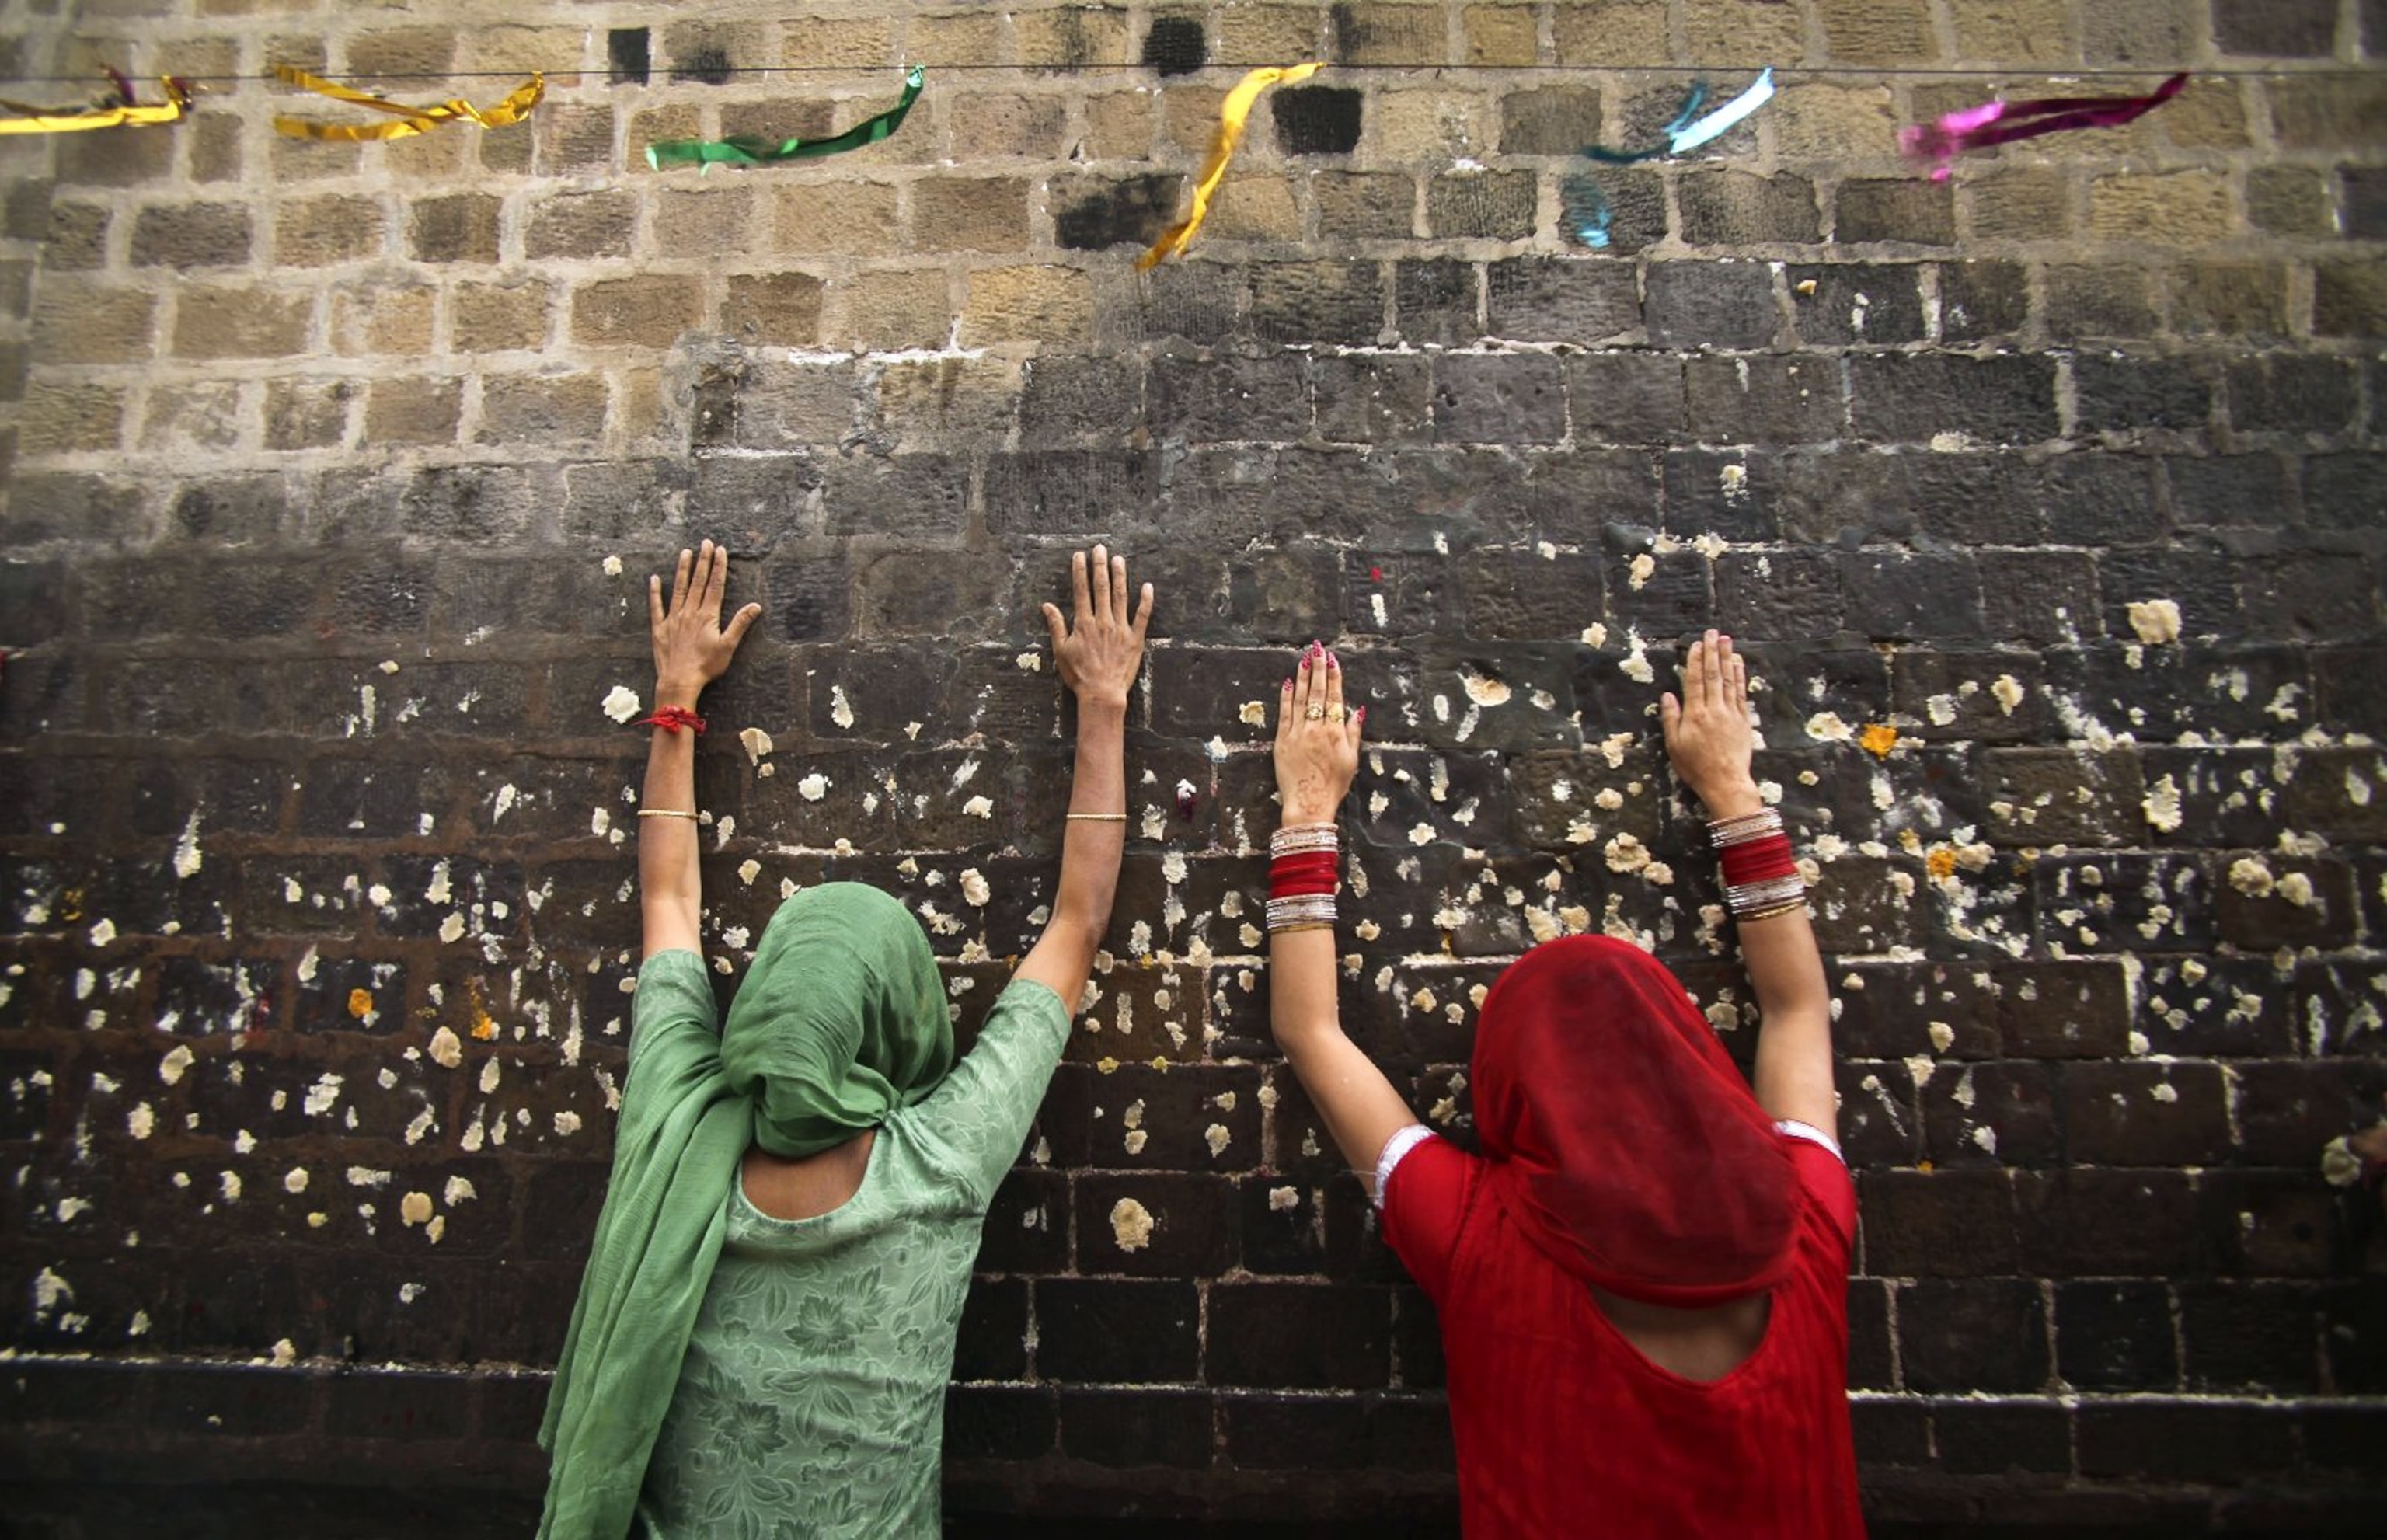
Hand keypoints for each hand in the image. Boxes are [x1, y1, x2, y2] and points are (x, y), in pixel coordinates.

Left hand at [650, 540, 760, 704]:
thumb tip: (755, 606)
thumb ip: (740, 623)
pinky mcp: (659, 628)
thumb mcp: (728, 646)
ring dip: (682, 570)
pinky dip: (655, 592)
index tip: (720, 550)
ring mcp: (673, 618)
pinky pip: (656, 606)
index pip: (715, 586)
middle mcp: (689, 612)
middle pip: (698, 582)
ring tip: (685, 552)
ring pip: (679, 588)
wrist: (679, 680)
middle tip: (705, 542)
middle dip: (703, 561)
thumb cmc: (706, 666)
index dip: (718, 567)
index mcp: (707, 616)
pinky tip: (655, 578)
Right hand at [1041, 544, 1151, 709]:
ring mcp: (1120, 629)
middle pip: (1101, 587)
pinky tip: (1147, 586)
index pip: (1081, 591)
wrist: (1101, 693)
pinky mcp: (1135, 639)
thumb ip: (1056, 626)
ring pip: (1120, 596)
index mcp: (1084, 623)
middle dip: (1100, 566)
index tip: (1080, 556)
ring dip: (1119, 576)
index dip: (1080, 571)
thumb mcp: (1060, 651)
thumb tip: (1046, 606)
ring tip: (1118, 559)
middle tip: (1100, 548)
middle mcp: (1102, 621)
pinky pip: (1142, 616)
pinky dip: (1146, 600)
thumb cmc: (1079, 675)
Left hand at [1274, 642, 1361, 824]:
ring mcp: (1298, 733)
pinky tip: (1287, 683)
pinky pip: (1284, 714)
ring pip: (1300, 699)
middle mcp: (1317, 729)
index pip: (1334, 697)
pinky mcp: (1282, 741)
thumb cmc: (1334, 785)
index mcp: (1336, 732)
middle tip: (1317, 649)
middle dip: (1317, 668)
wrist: (1309, 803)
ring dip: (1301, 677)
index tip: (1332, 660)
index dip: (1333, 677)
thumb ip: (1354, 733)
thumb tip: (1356, 710)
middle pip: (1317, 692)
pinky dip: (1286, 697)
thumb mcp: (1351, 760)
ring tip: (1303, 659)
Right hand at [1661, 629, 1761, 817]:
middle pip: (1713, 675)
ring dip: (1727, 658)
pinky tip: (1738, 664)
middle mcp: (1714, 709)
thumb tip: (1667, 695)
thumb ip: (1671, 718)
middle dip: (1712, 652)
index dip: (1695, 661)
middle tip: (1712, 633)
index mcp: (1694, 715)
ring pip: (1728, 680)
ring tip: (1727, 640)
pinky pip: (1741, 693)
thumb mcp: (1674, 746)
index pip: (1694, 681)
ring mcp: (1730, 713)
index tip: (1696, 644)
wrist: (1725, 782)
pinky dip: (1739, 676)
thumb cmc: (1695, 767)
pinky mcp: (1743, 720)